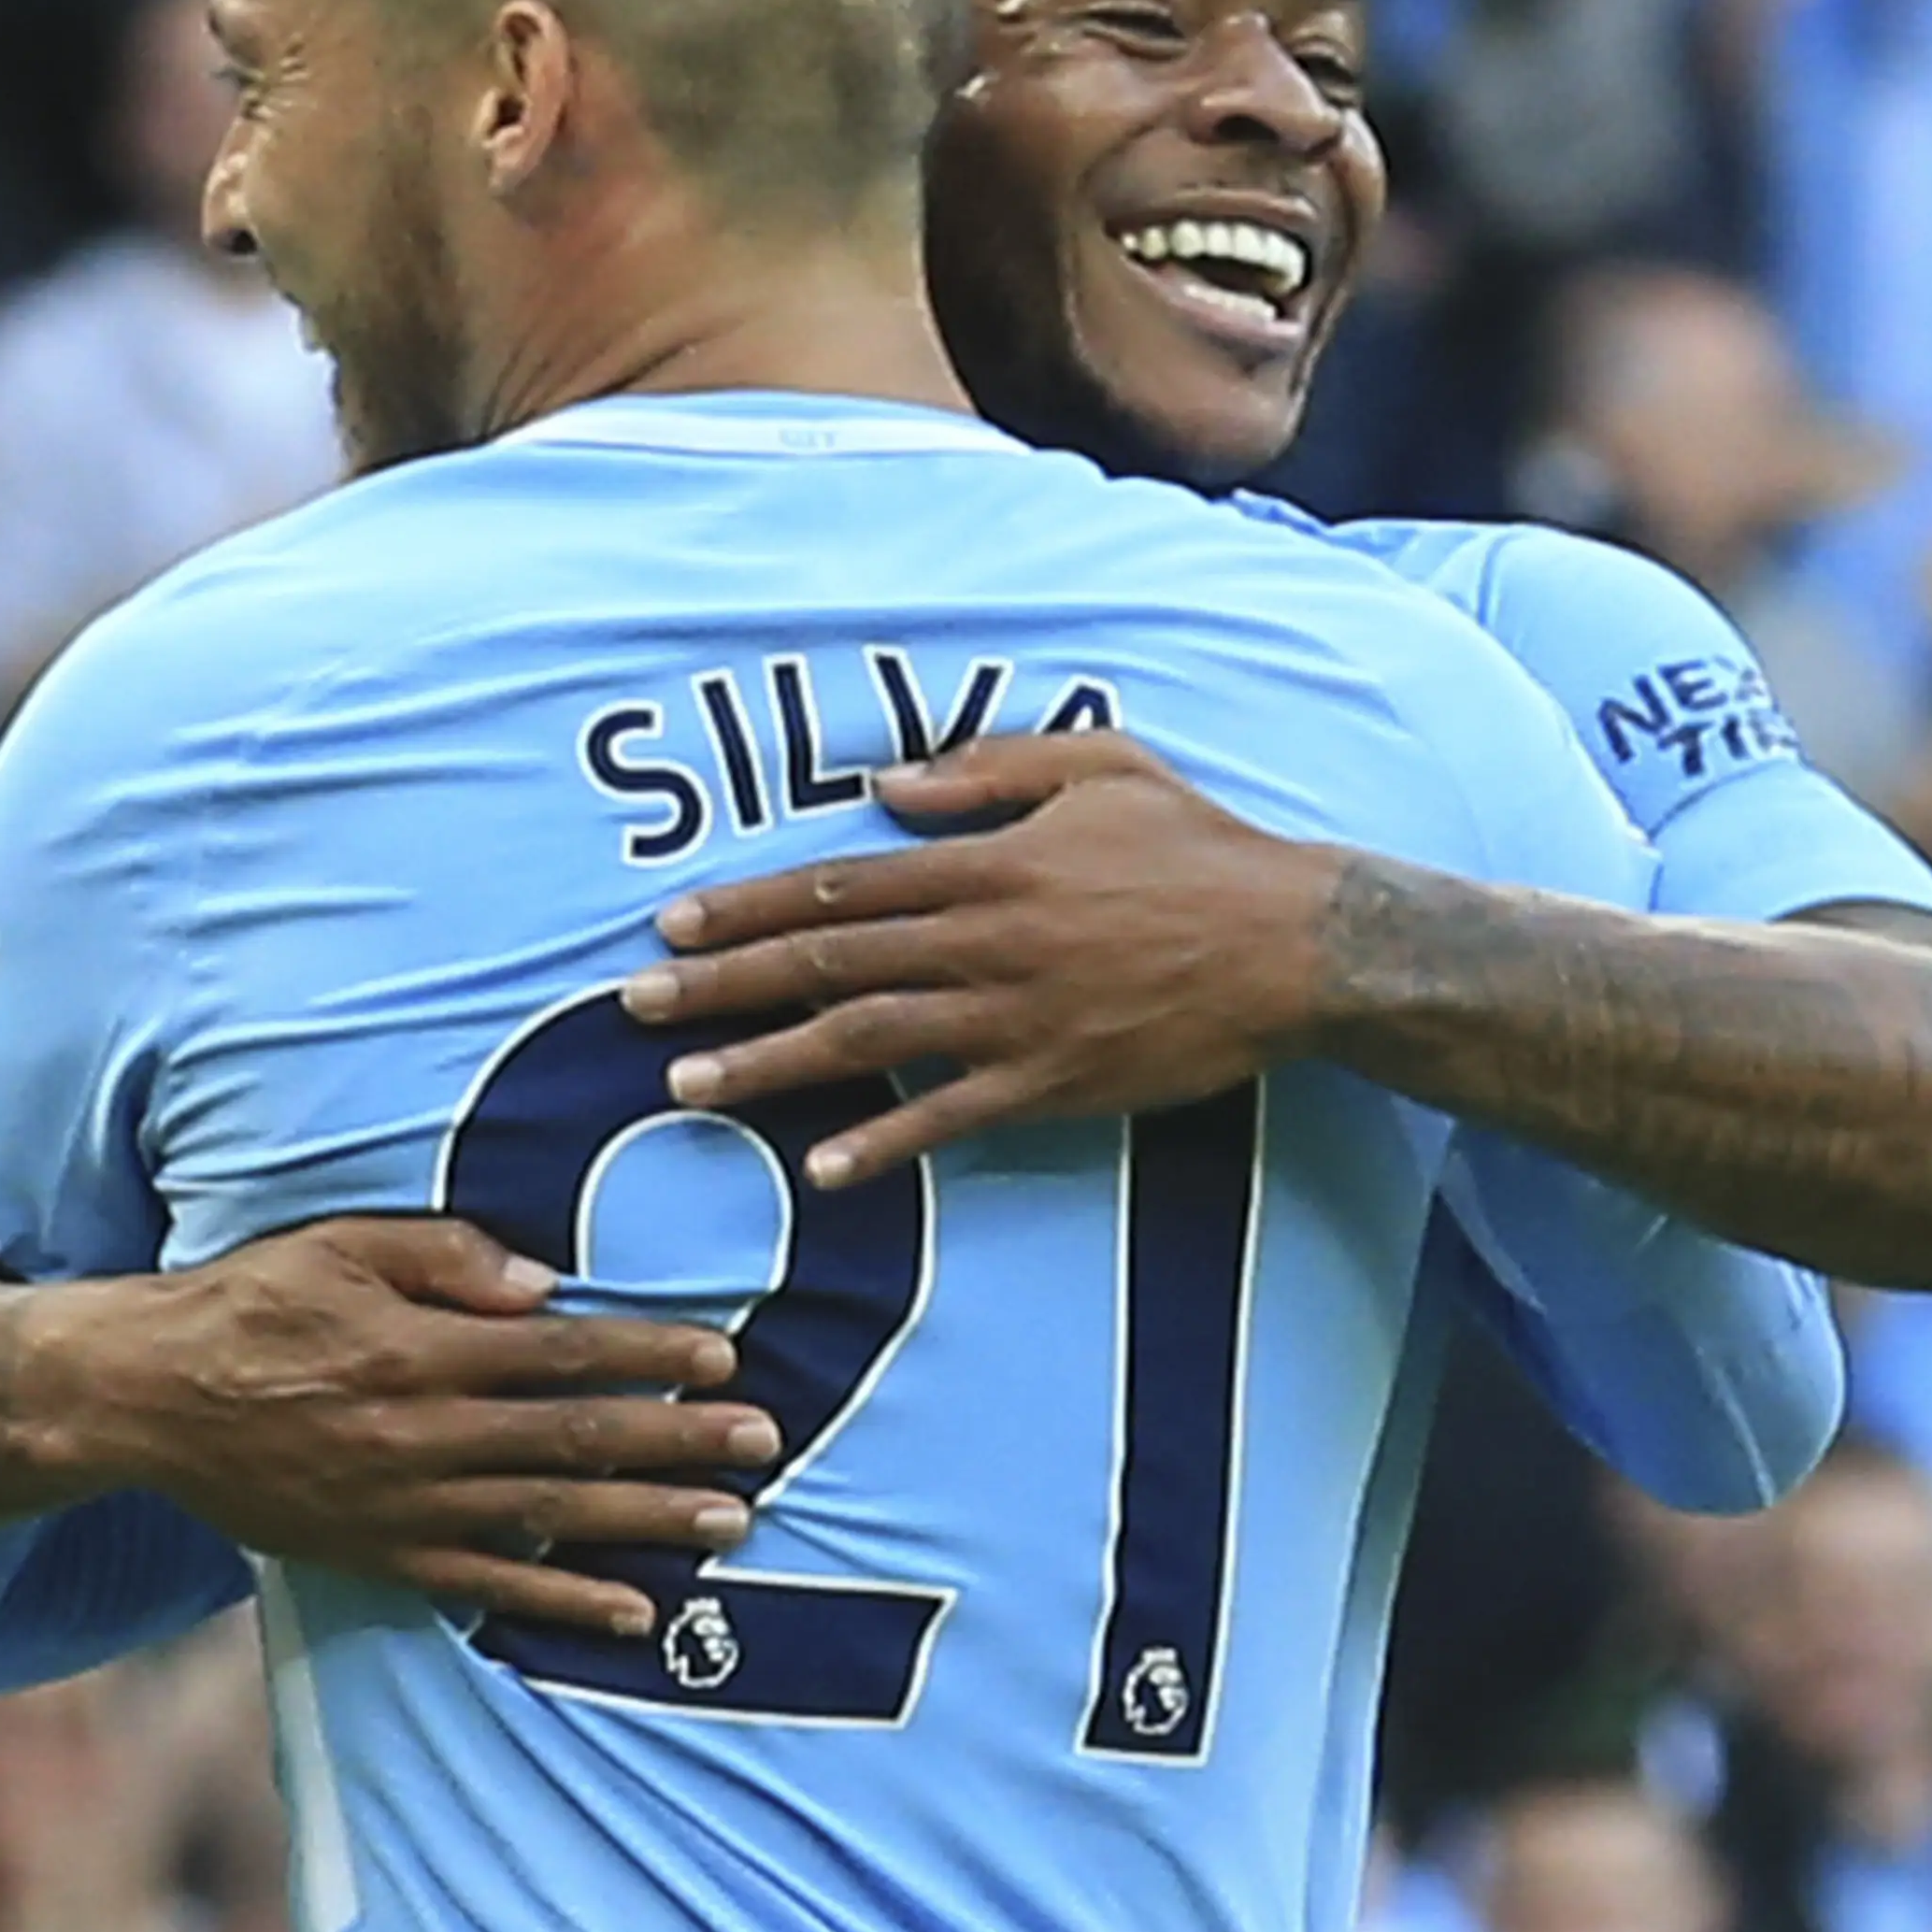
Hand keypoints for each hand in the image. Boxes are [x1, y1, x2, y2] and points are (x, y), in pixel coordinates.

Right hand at [25, 1220, 773, 1635]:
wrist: (150, 1398)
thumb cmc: (251, 1303)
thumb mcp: (340, 1245)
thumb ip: (445, 1256)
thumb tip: (544, 1282)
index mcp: (421, 1348)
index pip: (562, 1352)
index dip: (649, 1354)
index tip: (724, 1356)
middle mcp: (425, 1433)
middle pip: (576, 1438)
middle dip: (678, 1440)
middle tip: (762, 1444)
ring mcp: (408, 1504)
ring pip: (550, 1517)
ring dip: (647, 1521)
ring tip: (732, 1522)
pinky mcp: (385, 1555)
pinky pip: (490, 1586)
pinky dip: (564, 1599)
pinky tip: (633, 1610)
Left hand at [624, 731, 1337, 1184]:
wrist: (1295, 942)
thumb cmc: (1197, 843)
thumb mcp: (1098, 765)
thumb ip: (986, 772)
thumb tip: (888, 786)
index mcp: (985, 863)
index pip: (839, 884)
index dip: (748, 907)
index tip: (672, 926)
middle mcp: (984, 939)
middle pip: (827, 961)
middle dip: (722, 985)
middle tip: (636, 1005)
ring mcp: (1016, 1016)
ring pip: (867, 1040)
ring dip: (770, 1064)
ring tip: (688, 1084)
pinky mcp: (1055, 1082)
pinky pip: (953, 1116)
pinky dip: (885, 1141)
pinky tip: (822, 1166)